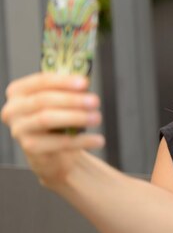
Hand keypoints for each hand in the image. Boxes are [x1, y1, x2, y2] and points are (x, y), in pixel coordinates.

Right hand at [1, 73, 104, 187]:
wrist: (53, 152)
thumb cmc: (57, 120)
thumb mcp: (59, 102)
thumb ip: (67, 91)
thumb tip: (84, 83)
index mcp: (19, 91)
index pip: (40, 81)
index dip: (63, 81)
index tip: (84, 82)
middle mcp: (13, 109)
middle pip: (43, 100)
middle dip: (72, 100)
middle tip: (95, 101)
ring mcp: (19, 129)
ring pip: (47, 119)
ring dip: (76, 117)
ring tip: (97, 118)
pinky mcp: (30, 147)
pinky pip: (58, 142)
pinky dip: (81, 141)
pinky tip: (98, 140)